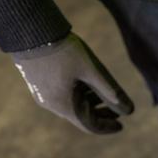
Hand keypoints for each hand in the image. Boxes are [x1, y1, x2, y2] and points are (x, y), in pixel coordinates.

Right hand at [10, 33, 133, 133]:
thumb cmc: (62, 50)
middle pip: (81, 117)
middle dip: (101, 114)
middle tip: (118, 110)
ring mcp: (43, 95)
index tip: (121, 125)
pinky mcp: (39, 85)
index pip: (90, 125)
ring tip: (107, 95)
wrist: (29, 30)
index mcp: (64, 105)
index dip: (107, 126)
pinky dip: (78, 95)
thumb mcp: (90, 70)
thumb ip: (109, 90)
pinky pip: (62, 97)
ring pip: (72, 106)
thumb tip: (128, 109)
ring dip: (90, 103)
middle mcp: (52, 104)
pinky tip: (89, 85)